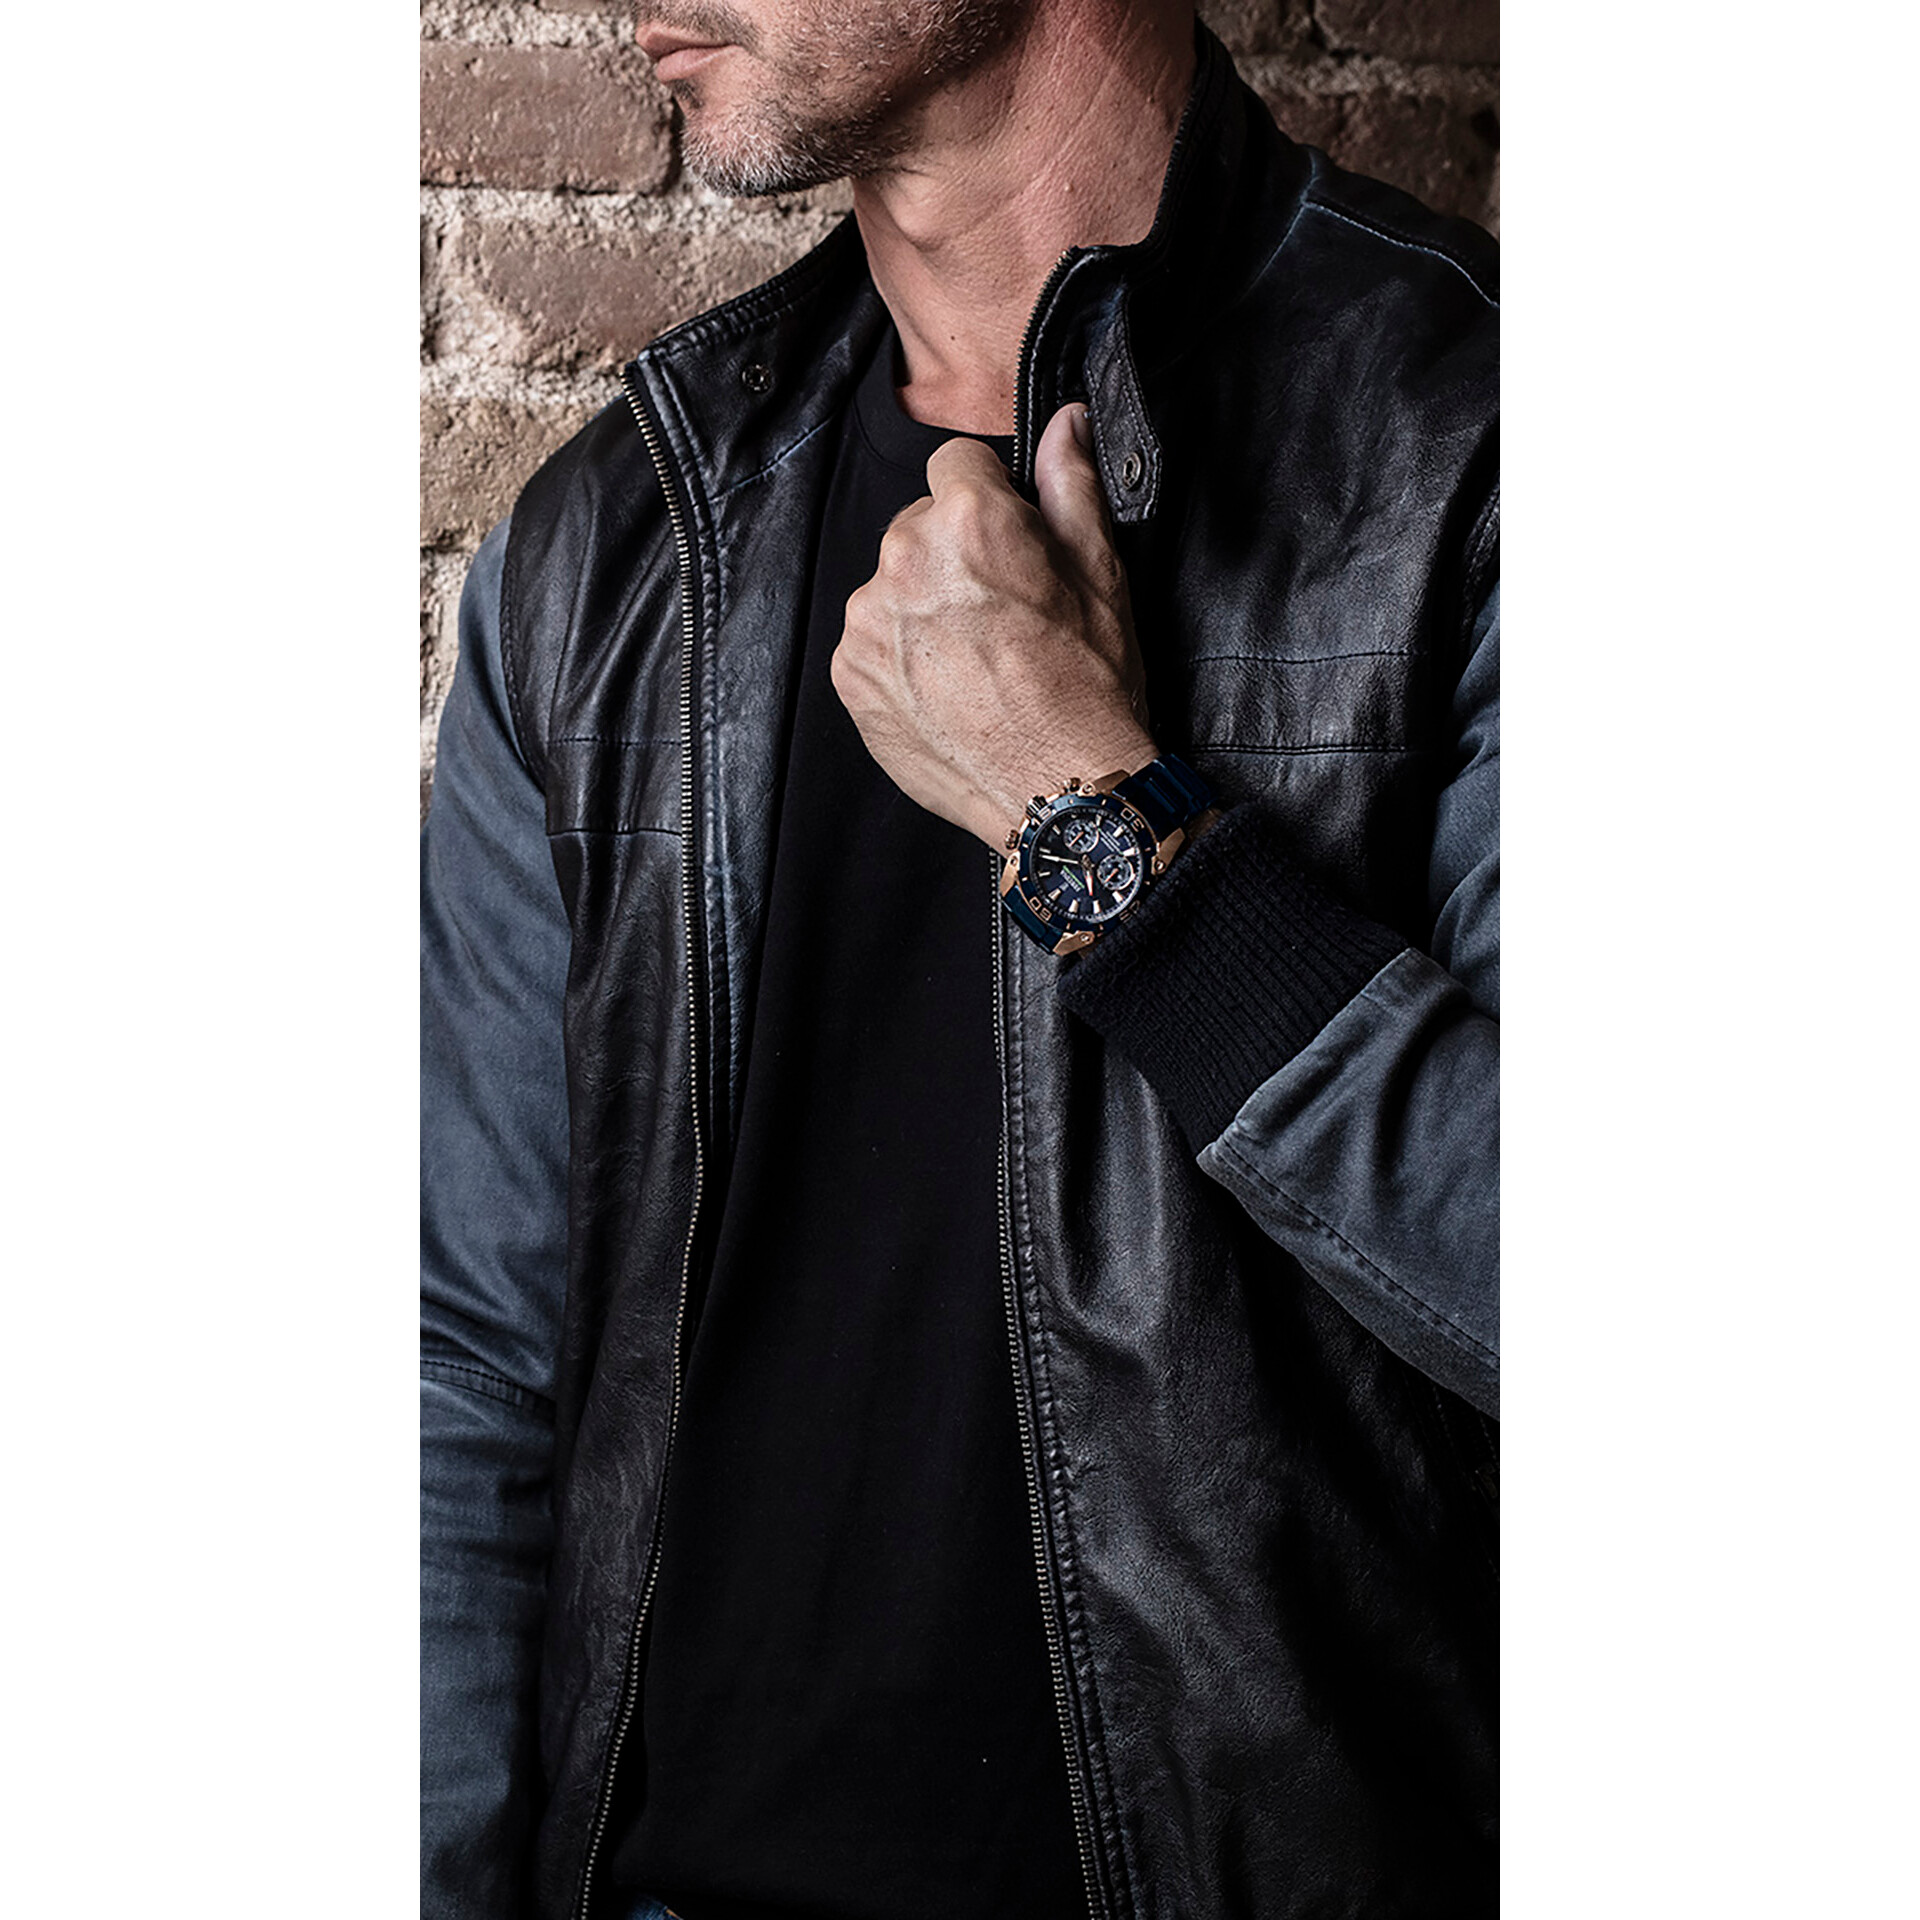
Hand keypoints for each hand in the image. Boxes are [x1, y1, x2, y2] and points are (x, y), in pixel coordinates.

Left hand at [831, 401, 1157, 850]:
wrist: (1058, 794)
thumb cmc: (1089, 688)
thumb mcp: (1101, 574)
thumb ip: (1071, 484)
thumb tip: (1065, 420)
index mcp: (968, 521)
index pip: (957, 460)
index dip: (991, 498)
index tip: (1012, 542)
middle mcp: (904, 562)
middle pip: (919, 525)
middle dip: (954, 555)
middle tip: (1002, 614)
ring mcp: (868, 624)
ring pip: (892, 586)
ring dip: (924, 608)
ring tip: (977, 661)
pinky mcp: (849, 676)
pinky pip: (871, 642)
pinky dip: (901, 658)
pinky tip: (948, 690)